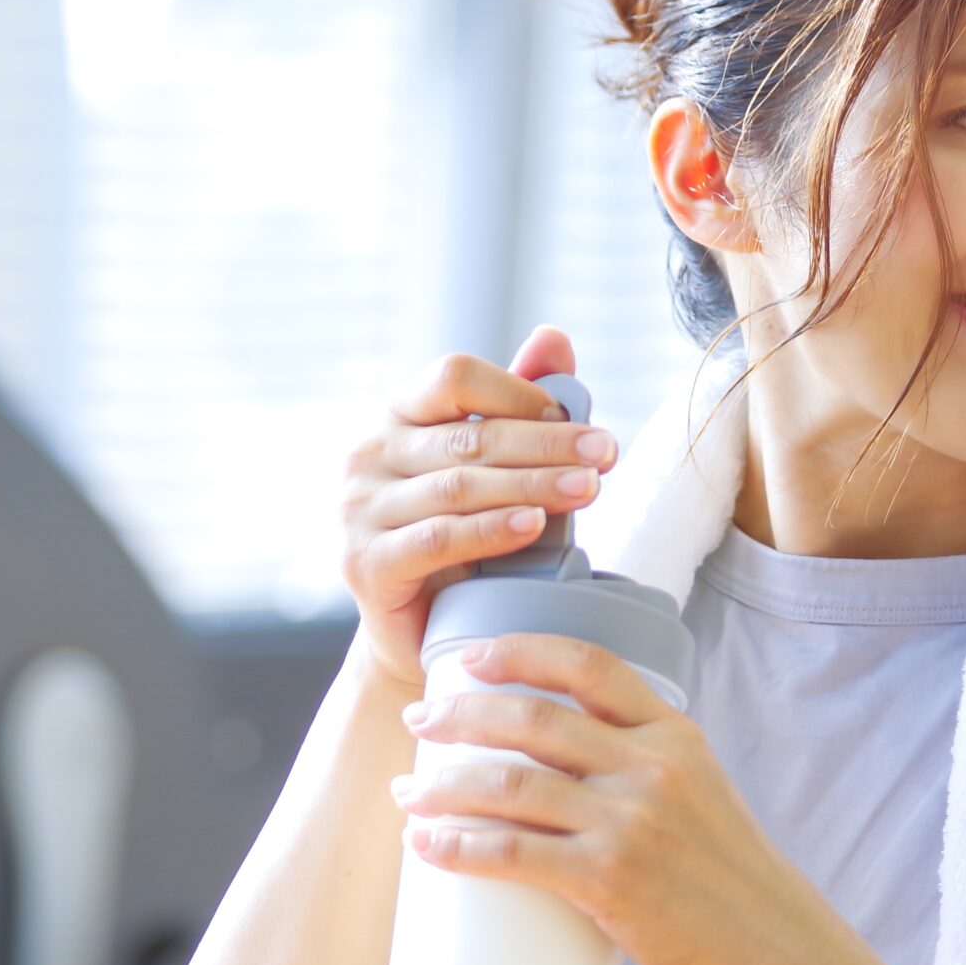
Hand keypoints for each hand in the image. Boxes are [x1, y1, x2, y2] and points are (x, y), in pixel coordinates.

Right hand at [339, 325, 619, 692]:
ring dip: (531, 486)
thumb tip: (555, 337)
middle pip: (468, 436)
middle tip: (607, 453)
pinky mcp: (365, 563)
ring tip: (588, 488)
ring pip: (459, 487)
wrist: (422, 626)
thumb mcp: (495, 467)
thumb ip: (519, 404)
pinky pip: (438, 538)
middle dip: (547, 444)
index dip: (520, 393)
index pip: (455, 376)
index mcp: (397, 415)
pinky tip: (535, 527)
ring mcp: (358, 509)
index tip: (579, 420)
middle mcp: (368, 454)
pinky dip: (491, 531)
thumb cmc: (467, 535)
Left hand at [388, 631, 824, 964]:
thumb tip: (554, 764)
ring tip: (409, 792)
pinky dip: (457, 847)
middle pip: (535, 719)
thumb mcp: (700, 792)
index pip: (589, 665)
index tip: (469, 658)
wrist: (770, 944)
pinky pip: (513, 854)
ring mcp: (631, 823)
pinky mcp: (609, 880)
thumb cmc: (725, 874)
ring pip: (512, 785)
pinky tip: (425, 844)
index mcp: (675, 735)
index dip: (520, 651)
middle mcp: (653, 768)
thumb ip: (641, 766)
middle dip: (461, 715)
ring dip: (443, 785)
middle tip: (419, 724)